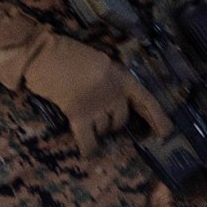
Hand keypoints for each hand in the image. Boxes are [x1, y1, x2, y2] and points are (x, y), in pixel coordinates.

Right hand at [0, 9, 170, 155]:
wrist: (40, 54)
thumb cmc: (65, 54)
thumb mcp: (96, 62)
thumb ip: (109, 80)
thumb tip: (116, 103)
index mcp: (119, 75)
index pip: (145, 99)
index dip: (157, 117)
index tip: (166, 133)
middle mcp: (113, 91)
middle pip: (122, 119)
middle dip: (112, 121)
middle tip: (96, 114)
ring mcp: (97, 104)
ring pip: (105, 129)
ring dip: (97, 129)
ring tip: (83, 116)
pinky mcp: (78, 115)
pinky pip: (89, 140)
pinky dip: (89, 148)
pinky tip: (88, 152)